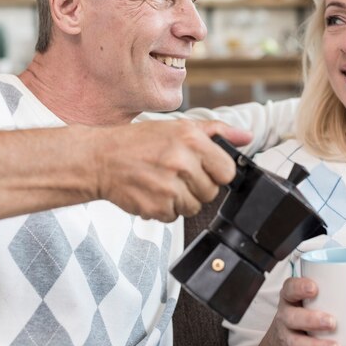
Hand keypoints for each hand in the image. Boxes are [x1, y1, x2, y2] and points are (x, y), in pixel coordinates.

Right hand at [94, 119, 251, 221]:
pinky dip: (165, 209)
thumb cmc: (139, 142)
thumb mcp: (179, 127)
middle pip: (212, 192)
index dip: (216, 172)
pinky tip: (152, 193)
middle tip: (175, 174)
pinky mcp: (156, 207)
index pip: (228, 171)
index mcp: (191, 140)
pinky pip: (175, 217)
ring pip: (194, 207)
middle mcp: (181, 162)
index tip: (202, 168)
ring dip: (181, 200)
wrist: (99, 159)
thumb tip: (246, 137)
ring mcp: (168, 187)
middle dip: (196, 186)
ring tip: (162, 183)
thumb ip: (216, 132)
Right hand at [251, 277, 340, 345]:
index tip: (314, 288)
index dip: (299, 287)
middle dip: (311, 320)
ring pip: (296, 343)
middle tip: (331, 322)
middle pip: (292, 318)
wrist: (282, 340)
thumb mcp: (309, 299)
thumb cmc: (303, 312)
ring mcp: (288, 338)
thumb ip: (328, 292)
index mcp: (290, 299)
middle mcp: (286, 317)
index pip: (290, 289)